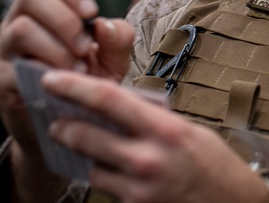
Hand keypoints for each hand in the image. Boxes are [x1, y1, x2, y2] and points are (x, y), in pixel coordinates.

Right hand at [0, 0, 133, 155]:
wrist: (70, 122)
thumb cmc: (90, 81)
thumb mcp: (114, 58)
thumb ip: (118, 38)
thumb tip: (104, 24)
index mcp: (45, 10)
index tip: (92, 13)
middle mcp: (19, 23)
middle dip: (66, 19)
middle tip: (85, 46)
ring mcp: (6, 51)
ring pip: (21, 28)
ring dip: (58, 46)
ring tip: (78, 66)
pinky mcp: (1, 80)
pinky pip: (15, 66)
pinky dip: (47, 71)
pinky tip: (66, 81)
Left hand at [43, 70, 268, 202]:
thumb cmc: (215, 164)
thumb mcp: (189, 130)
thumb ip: (153, 119)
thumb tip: (120, 105)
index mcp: (165, 130)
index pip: (108, 100)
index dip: (74, 87)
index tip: (53, 79)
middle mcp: (147, 159)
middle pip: (86, 136)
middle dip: (64, 127)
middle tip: (55, 120)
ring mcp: (138, 188)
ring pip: (91, 166)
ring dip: (85, 155)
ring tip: (87, 146)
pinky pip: (106, 188)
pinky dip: (106, 176)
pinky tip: (113, 169)